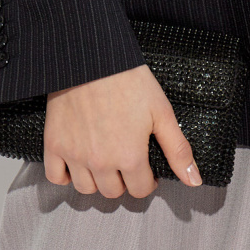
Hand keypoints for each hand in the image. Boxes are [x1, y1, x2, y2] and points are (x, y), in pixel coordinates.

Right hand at [44, 64, 201, 197]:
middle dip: (124, 181)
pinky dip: (66, 176)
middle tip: (126, 162)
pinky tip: (78, 164)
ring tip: (104, 163)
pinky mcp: (55, 144)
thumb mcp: (162, 113)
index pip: (140, 190)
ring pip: (87, 189)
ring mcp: (75, 154)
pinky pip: (56, 177)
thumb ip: (178, 150)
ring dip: (97, 181)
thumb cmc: (127, 79)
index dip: (148, 181)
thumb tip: (194, 179)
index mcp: (129, 156)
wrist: (92, 58)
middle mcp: (100, 161)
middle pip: (113, 192)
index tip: (146, 169)